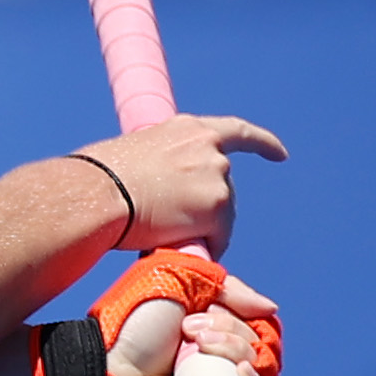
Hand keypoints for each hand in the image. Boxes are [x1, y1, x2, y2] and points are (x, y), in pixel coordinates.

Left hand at [26, 250, 280, 375]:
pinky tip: (238, 371)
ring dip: (238, 350)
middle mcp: (226, 370)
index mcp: (220, 340)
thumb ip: (226, 286)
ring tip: (199, 345)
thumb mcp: (180, 283)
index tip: (205, 310)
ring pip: (264, 374)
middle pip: (265, 349)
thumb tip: (270, 309)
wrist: (107, 368)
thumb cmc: (132, 329)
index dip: (240, 316)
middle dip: (234, 331)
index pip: (261, 328)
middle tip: (192, 330)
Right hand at [78, 113, 284, 255]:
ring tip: (158, 231)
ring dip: (199, 228)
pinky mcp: (218, 206)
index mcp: (187, 129)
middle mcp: (210, 148)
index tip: (280, 154)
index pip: (236, 131)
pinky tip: (173, 245)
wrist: (96, 194)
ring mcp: (217, 176)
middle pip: (223, 187)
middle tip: (169, 224)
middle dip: (205, 209)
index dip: (261, 144)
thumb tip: (153, 191)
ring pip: (220, 215)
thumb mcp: (133, 156)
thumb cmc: (95, 180)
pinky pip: (218, 238)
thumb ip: (158, 166)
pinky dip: (201, 246)